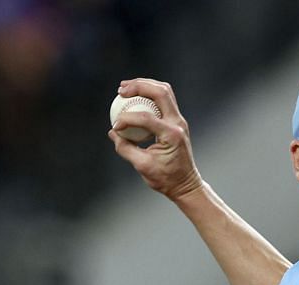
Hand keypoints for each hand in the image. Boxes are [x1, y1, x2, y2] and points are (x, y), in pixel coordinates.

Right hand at [108, 78, 202, 203]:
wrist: (185, 184)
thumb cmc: (166, 179)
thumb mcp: (142, 166)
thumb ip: (125, 148)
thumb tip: (113, 133)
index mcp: (172, 135)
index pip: (146, 118)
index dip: (127, 119)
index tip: (115, 126)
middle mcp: (178, 123)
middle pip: (160, 92)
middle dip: (139, 86)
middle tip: (121, 90)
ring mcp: (179, 120)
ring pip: (164, 91)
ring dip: (145, 85)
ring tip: (126, 88)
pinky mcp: (176, 121)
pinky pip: (164, 100)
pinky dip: (149, 94)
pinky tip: (135, 96)